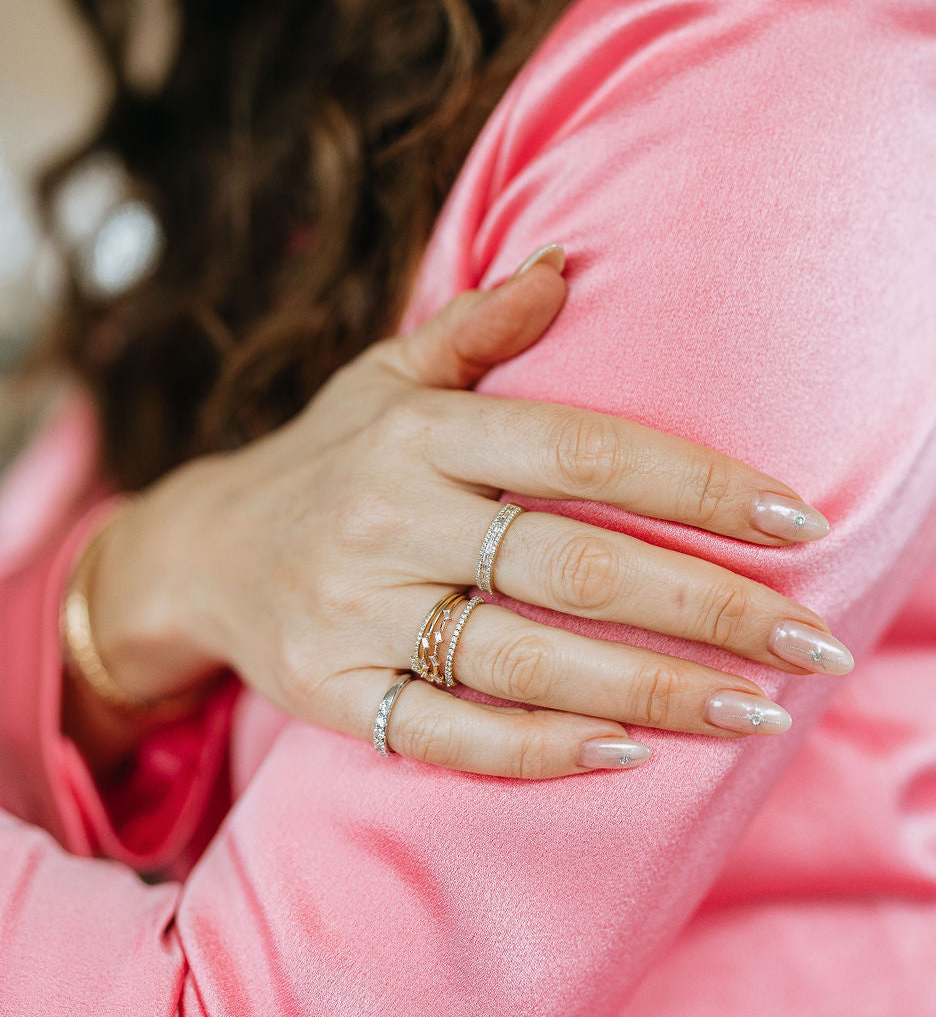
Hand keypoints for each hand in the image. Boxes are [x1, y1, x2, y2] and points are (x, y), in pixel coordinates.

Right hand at [86, 245, 848, 778]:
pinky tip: (628, 754)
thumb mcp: (388, 375)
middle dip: (710, 605)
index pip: (585, 452)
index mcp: (420, 428)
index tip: (796, 519)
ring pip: (527, 658)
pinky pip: (449, 733)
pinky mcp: (332, 692)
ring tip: (758, 707)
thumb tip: (569, 263)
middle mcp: (388, 516)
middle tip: (813, 640)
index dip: (698, 485)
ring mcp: (355, 611)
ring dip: (654, 689)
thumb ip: (478, 327)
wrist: (202, 552)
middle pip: (575, 565)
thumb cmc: (330, 457)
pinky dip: (540, 749)